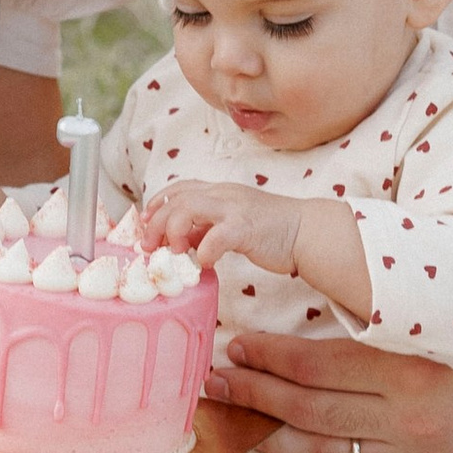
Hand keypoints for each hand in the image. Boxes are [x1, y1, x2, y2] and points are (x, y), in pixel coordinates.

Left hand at [137, 176, 306, 277]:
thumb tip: (183, 241)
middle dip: (156, 222)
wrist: (307, 231)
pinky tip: (203, 263)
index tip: (144, 224)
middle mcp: (224, 194)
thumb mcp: (232, 223)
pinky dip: (204, 250)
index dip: (157, 204)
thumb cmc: (271, 230)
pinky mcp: (247, 227)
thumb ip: (208, 227)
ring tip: (173, 253)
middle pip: (177, 198)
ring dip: (173, 231)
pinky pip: (217, 236)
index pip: (179, 188)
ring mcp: (235, 208)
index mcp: (220, 191)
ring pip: (189, 208)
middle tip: (149, 247)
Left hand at [214, 321, 452, 452]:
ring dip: (272, 441)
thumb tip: (306, 315)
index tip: (232, 347)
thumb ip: (380, 320)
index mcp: (411, 365)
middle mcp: (412, 417)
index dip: (267, 358)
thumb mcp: (441, 313)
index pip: (317, 365)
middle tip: (213, 385)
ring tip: (233, 426)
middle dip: (254, 396)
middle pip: (311, 410)